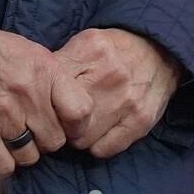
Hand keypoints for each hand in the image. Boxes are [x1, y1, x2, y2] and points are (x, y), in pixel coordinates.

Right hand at [0, 19, 94, 177]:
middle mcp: (27, 92)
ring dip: (23, 150)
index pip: (80, 111)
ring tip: (13, 133)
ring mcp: (3, 113)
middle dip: (45, 137)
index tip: (66, 125)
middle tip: (32, 127)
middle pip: (54, 141)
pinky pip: (3, 165)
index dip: (76, 125)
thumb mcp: (35, 53)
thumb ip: (57, 81)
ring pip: (30, 156)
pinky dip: (3, 161)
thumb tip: (76, 113)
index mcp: (44, 70)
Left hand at [54, 27, 183, 158]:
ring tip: (81, 125)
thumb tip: (35, 86)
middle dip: (59, 120)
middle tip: (62, 117)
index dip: (43, 98)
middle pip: (64, 117)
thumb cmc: (114, 50)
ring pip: (82, 138)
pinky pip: (104, 150)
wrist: (159, 52)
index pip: (51, 86)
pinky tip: (98, 132)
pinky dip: (96, 145)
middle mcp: (109, 75)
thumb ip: (61, 61)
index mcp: (90, 50)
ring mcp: (127, 100)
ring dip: (77, 136)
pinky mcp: (141, 122)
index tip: (45, 102)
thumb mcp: (85, 43)